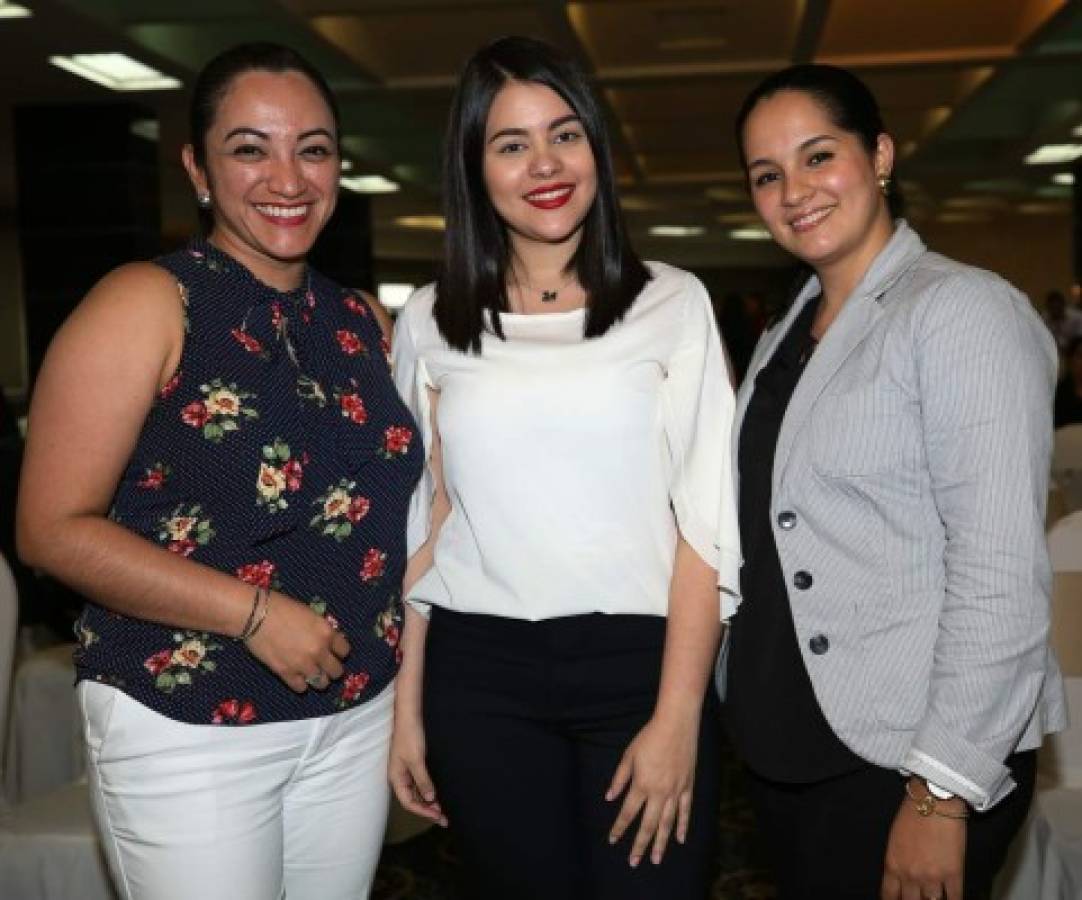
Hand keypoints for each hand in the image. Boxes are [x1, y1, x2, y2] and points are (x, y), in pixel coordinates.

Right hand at [244, 592, 350, 692]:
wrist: (256, 615)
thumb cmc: (282, 607)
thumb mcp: (310, 614)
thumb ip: (321, 630)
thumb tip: (328, 640)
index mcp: (326, 633)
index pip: (345, 651)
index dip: (340, 652)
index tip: (334, 652)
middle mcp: (319, 651)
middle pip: (337, 671)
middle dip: (332, 669)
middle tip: (325, 666)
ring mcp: (303, 664)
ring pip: (322, 683)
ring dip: (319, 680)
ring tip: (313, 674)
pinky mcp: (286, 673)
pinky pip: (301, 688)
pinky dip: (301, 684)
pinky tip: (297, 677)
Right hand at [388, 710, 446, 825]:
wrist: (409, 715)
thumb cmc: (410, 736)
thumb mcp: (416, 759)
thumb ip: (423, 780)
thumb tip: (430, 798)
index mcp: (396, 778)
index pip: (408, 802)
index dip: (422, 811)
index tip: (437, 816)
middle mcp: (400, 777)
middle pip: (413, 799)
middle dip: (427, 809)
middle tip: (444, 818)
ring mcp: (406, 770)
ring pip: (417, 792)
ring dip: (429, 801)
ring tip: (443, 809)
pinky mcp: (413, 764)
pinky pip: (420, 783)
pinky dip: (429, 790)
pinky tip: (438, 794)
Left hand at [606, 712, 698, 866]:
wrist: (676, 724)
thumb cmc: (649, 737)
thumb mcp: (629, 755)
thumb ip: (619, 778)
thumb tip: (609, 797)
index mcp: (642, 784)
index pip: (628, 813)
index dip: (619, 828)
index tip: (612, 840)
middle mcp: (659, 792)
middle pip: (647, 825)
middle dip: (639, 845)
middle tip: (634, 862)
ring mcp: (675, 791)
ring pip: (667, 824)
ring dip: (661, 843)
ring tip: (655, 859)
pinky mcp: (688, 787)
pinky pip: (685, 811)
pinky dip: (683, 827)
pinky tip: (680, 840)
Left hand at [881, 781, 965, 899]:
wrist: (933, 801)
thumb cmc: (911, 814)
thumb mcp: (894, 839)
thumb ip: (896, 861)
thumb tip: (901, 877)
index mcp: (893, 865)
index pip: (889, 896)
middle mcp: (910, 876)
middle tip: (918, 899)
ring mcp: (933, 877)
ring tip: (933, 899)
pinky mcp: (953, 874)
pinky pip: (955, 898)